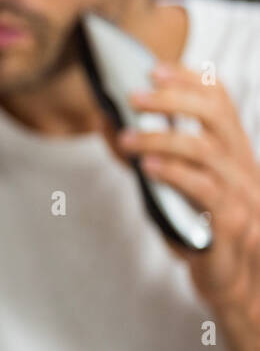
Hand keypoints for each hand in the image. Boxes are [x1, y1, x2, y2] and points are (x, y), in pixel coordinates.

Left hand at [117, 61, 259, 315]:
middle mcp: (243, 166)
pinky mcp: (236, 224)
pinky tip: (146, 167)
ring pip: (207, 149)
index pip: (220, 101)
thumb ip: (144, 154)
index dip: (190, 80)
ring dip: (161, 138)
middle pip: (215, 115)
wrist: (233, 282)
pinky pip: (206, 190)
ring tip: (126, 138)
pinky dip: (174, 173)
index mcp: (232, 152)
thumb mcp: (168, 187)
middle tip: (132, 95)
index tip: (154, 68)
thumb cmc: (198, 230)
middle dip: (173, 99)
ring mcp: (244, 193)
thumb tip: (107, 120)